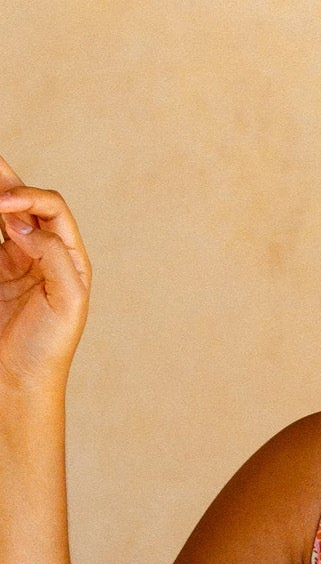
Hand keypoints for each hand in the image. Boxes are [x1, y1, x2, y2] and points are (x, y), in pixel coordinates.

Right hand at [0, 154, 90, 397]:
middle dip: (7, 180)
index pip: (52, 210)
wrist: (18, 382)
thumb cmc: (50, 348)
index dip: (29, 199)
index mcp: (70, 257)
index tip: (3, 208)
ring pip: (2, 216)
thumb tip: (23, 222)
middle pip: (26, 204)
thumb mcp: (68, 301)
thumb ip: (52, 256)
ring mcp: (15, 261)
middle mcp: (44, 253)